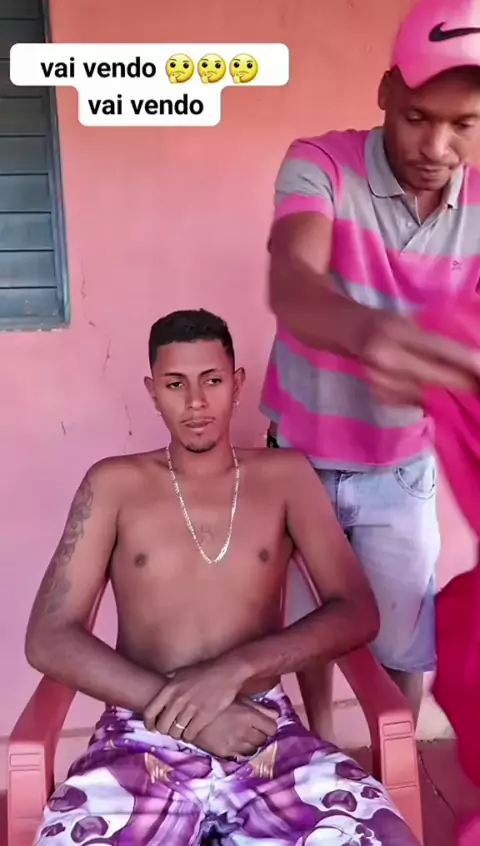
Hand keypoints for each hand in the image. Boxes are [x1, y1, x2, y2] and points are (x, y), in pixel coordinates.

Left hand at [143, 657, 246, 740]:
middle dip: (166, 730)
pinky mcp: (204, 716)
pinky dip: (190, 736)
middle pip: (162, 726)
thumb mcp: (181, 674)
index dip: (149, 723)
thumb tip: (161, 698)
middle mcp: (177, 699)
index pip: (150, 712)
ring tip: (184, 730)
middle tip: (173, 728)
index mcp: (170, 688)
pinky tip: (194, 731)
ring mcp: (191, 708)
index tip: (153, 727)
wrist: (227, 670)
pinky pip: (190, 735)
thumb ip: (170, 688)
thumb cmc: (204, 671)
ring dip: (179, 734)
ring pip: (175, 733)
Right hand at [194, 698, 277, 757]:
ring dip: (250, 744)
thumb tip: (276, 715)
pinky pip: (239, 756)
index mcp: (249, 715)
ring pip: (253, 750)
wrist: (190, 713)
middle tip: (252, 729)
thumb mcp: (239, 698)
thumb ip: (259, 707)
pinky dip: (239, 750)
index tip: (264, 724)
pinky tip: (232, 742)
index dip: (269, 726)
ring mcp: (234, 744)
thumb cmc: (216, 701)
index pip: (272, 728)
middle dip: (260, 735)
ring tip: (242, 737)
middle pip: (263, 740)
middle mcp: (245, 731)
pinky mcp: (224, 753)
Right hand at [363, 313, 479, 404]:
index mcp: (397, 331)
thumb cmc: (386, 323)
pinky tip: (413, 385)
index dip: (463, 359)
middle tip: (477, 385)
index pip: (437, 347)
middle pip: (432, 374)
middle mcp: (385, 355)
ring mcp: (377, 377)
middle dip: (459, 380)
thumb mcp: (409, 321)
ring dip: (434, 388)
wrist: (349, 332)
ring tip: (438, 378)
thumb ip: (431, 340)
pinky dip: (415, 396)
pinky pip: (406, 400)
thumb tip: (467, 360)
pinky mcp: (374, 392)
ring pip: (419, 391)